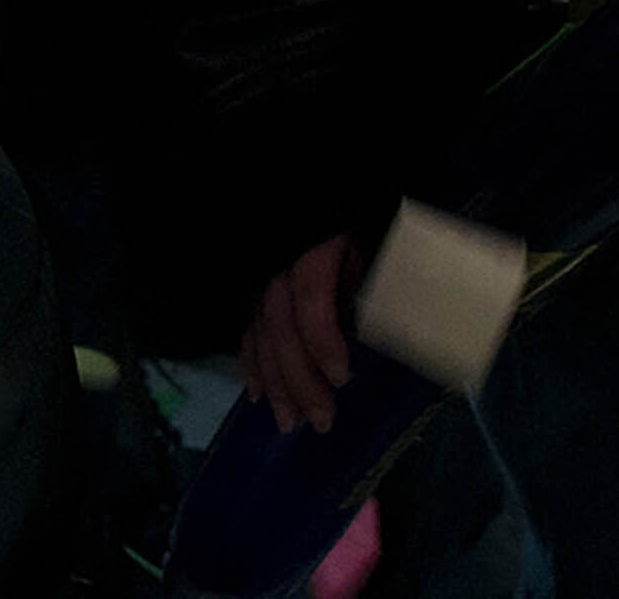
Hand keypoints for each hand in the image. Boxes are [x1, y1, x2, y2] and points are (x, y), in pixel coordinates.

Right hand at [241, 235, 358, 437]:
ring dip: (276, 385)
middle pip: (282, 330)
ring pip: (262, 337)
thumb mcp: (366, 240)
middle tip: (320, 421)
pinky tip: (257, 394)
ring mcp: (260, 282)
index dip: (323, 342)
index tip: (342, 378)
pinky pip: (248, 332)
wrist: (321, 196)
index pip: (310, 300)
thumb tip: (370, 327)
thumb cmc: (351, 221)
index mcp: (310, 252)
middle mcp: (277, 271)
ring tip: (289, 422)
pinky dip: (252, 365)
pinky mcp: (253, 291)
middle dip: (299, 380)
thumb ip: (364, 280)